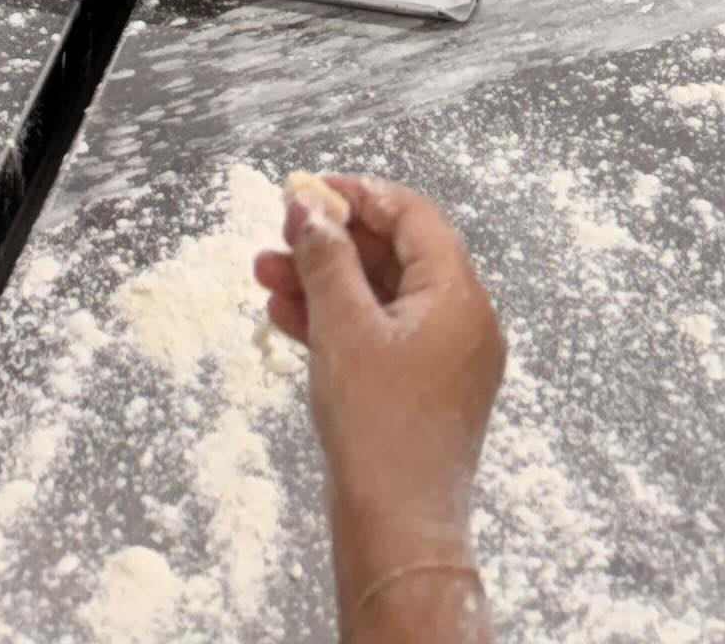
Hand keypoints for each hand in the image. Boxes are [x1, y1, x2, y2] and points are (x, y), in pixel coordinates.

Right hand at [255, 176, 503, 581]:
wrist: (396, 533)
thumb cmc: (378, 424)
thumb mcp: (343, 329)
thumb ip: (326, 258)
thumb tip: (309, 205)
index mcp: (458, 295)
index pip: (412, 216)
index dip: (358, 195)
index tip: (308, 190)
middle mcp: (460, 320)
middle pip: (394, 255)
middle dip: (331, 242)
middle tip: (278, 234)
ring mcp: (442, 360)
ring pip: (378, 298)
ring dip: (323, 282)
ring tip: (263, 273)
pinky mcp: (419, 392)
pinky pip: (377, 337)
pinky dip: (335, 323)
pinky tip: (284, 316)